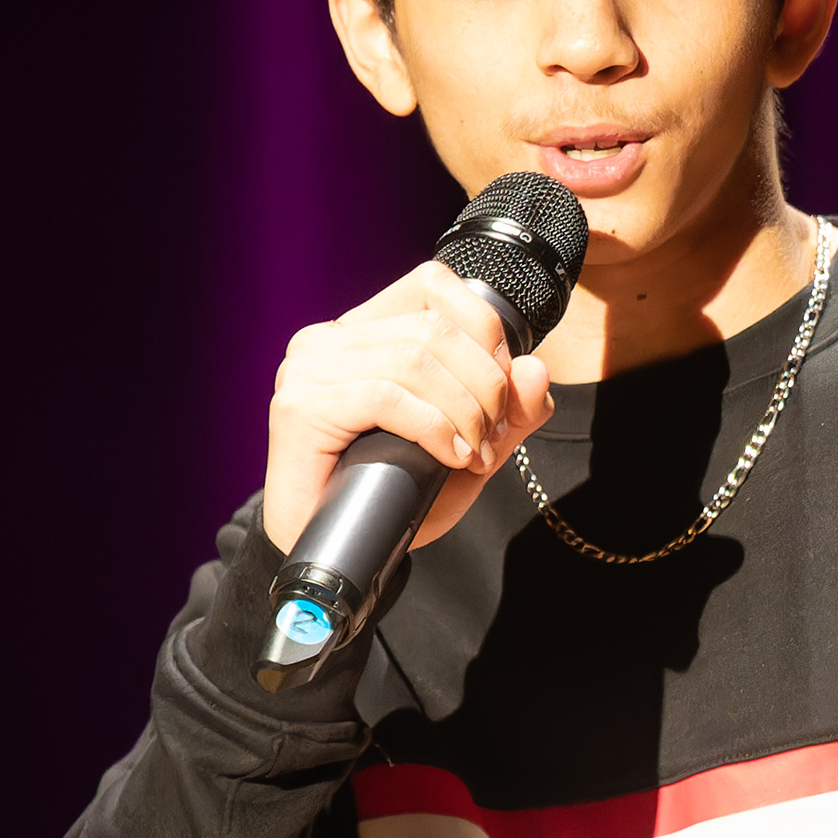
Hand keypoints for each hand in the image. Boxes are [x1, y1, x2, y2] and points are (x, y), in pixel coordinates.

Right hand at [262, 261, 558, 553]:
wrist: (337, 554)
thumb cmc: (394, 496)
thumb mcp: (469, 446)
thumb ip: (509, 410)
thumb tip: (537, 369)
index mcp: (363, 330)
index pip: (432, 284)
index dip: (484, 330)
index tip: (502, 392)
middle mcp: (328, 339)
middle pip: (434, 327)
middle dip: (485, 383)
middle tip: (495, 434)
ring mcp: (309, 369)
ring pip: (414, 359)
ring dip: (465, 411)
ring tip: (474, 454)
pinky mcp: (300, 406)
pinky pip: (387, 397)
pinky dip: (434, 427)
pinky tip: (451, 458)